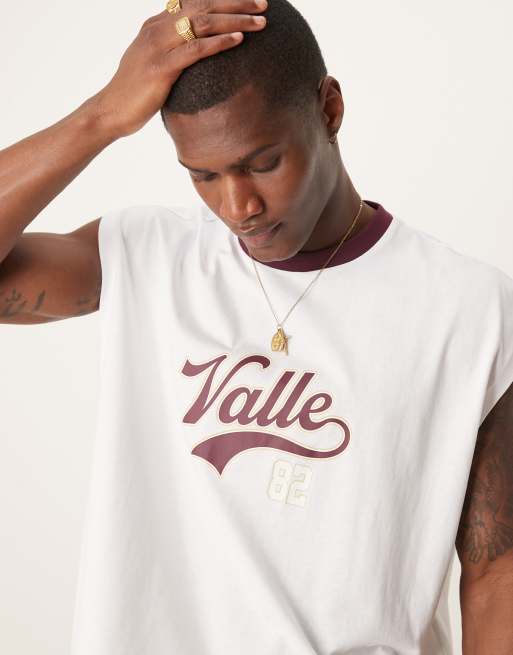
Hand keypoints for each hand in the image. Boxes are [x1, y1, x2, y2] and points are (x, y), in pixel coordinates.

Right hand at [93, 0, 267, 138]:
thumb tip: (196, 52)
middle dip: (237, 2)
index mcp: (156, 24)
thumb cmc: (136, 92)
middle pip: (203, 5)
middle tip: (264, 4)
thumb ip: (173, 52)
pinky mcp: (160, 67)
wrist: (110, 111)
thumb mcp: (154, 63)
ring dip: (235, 20)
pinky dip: (219, 42)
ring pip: (203, 23)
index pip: (194, 0)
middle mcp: (157, 28)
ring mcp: (157, 46)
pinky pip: (195, 49)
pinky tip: (239, 39)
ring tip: (260, 22)